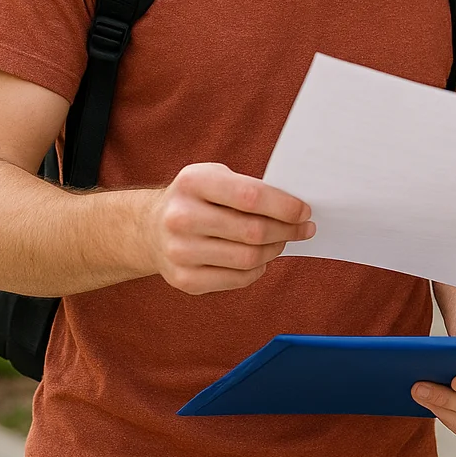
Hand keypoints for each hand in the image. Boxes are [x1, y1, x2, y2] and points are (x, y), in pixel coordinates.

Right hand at [142, 162, 314, 294]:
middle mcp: (181, 217)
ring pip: (248, 258)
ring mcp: (180, 251)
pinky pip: (237, 279)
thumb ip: (250, 188)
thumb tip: (296, 210)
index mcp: (193, 182)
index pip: (250, 196)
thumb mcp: (216, 177)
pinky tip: (260, 258)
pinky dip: (257, 269)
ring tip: (282, 241)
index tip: (305, 211)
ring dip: (275, 250)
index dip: (285, 206)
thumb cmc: (198, 198)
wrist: (150, 228)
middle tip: (303, 228)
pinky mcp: (183, 279)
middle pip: (253, 231)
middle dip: (287, 230)